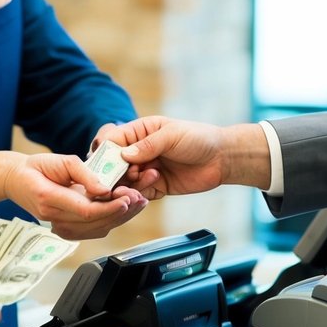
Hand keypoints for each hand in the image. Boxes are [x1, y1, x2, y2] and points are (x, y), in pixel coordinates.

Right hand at [5, 153, 147, 238]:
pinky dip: (111, 221)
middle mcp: (54, 217)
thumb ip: (83, 174)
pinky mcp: (66, 229)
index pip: (85, 210)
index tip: (128, 198)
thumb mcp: (60, 159)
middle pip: (95, 223)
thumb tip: (105, 189)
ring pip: (97, 229)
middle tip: (140, 199)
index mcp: (49, 198)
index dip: (109, 207)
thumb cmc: (37, 167)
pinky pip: (92, 230)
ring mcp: (59, 226)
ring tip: (138, 203)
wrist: (17, 180)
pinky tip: (125, 210)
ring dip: (120, 218)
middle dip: (121, 212)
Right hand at [104, 116, 233, 198]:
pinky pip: (140, 193)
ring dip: (129, 184)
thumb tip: (123, 155)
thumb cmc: (198, 138)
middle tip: (122, 179)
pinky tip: (149, 190)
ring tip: (143, 182)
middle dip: (115, 173)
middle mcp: (140, 151)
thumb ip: (147, 145)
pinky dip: (140, 194)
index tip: (103, 164)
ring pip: (126, 181)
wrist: (222, 158)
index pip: (114, 141)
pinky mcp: (156, 186)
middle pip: (116, 164)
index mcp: (140, 132)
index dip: (106, 153)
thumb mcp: (171, 136)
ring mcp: (147, 169)